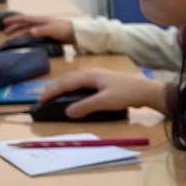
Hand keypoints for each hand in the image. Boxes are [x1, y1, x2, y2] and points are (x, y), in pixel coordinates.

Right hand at [3, 14, 75, 42]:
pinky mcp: (46, 35)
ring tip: (11, 39)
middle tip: (5, 34)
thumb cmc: (64, 30)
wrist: (75, 34)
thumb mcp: (52, 30)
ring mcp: (43, 29)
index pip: (24, 19)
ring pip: (27, 31)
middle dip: (14, 28)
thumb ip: (41, 31)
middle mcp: (40, 24)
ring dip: (19, 34)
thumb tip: (29, 32)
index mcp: (40, 20)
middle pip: (24, 25)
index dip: (14, 20)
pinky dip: (27, 38)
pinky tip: (24, 41)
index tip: (4, 22)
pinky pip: (33, 36)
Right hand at [38, 69, 167, 115]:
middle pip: (67, 79)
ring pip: (74, 79)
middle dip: (54, 87)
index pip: (65, 83)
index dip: (52, 91)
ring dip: (62, 86)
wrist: (145, 90)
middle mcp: (91, 73)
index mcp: (89, 76)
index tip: (40, 99)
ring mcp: (97, 76)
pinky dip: (72, 87)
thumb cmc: (126, 94)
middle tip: (42, 97)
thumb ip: (86, 106)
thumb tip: (67, 112)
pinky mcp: (102, 81)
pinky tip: (73, 93)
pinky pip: (81, 82)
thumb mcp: (105, 102)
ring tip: (53, 94)